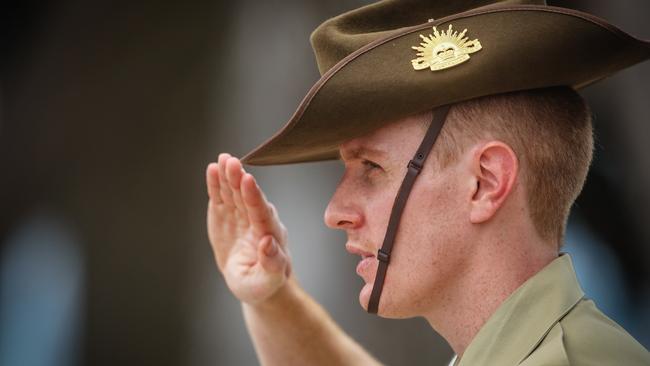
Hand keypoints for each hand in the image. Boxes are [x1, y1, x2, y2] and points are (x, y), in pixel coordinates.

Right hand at [206, 153, 290, 303]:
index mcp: (269, 234)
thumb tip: (269, 242)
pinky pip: (221, 197)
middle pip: (247, 196)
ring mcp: (241, 214)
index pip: (260, 212)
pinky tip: (212, 169)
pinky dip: (216, 184)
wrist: (254, 280)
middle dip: (239, 179)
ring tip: (223, 159)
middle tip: (232, 163)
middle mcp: (257, 219)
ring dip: (228, 176)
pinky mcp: (226, 214)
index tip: (248, 180)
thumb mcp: (267, 281)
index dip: (253, 196)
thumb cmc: (263, 283)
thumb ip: (271, 264)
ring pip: (234, 192)